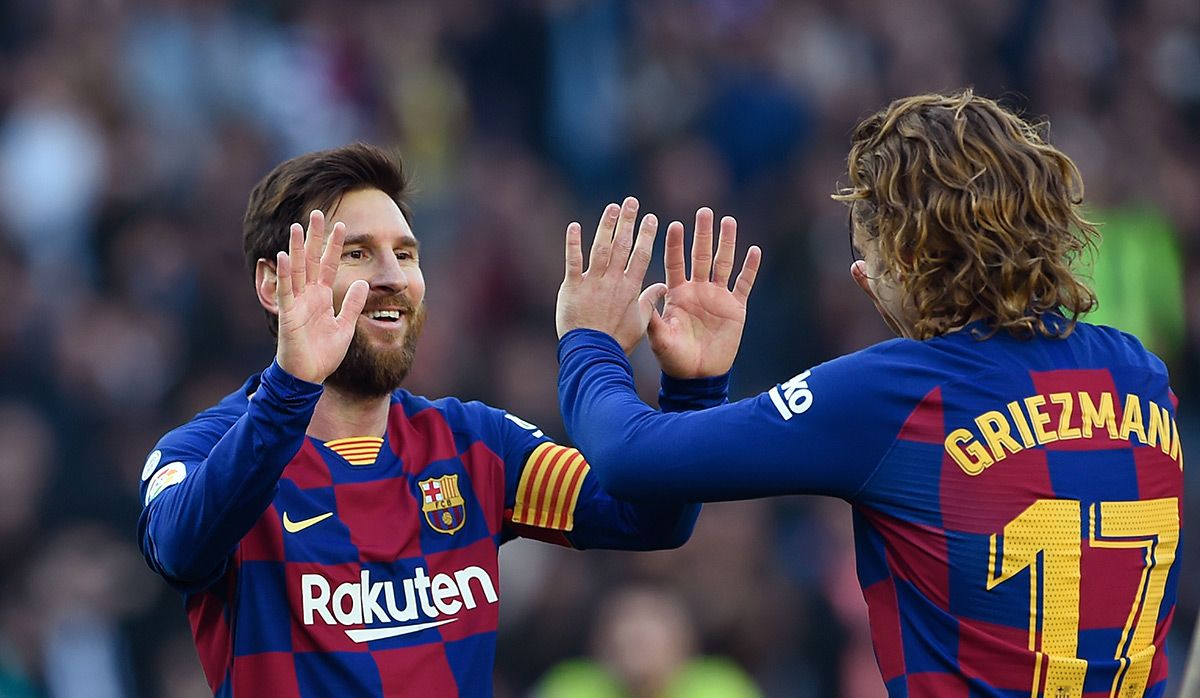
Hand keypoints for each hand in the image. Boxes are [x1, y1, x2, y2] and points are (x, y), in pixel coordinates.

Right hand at [274, 210, 368, 382]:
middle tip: (318, 213)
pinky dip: (284, 274)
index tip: (341, 224)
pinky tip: (284, 256)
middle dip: (315, 238)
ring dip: (297, 249)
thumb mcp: (346, 325)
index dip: (335, 246)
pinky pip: (286, 291)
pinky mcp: (288, 314)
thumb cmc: (324, 353)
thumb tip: (364, 283)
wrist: (309, 376)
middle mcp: (308, 295)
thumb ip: (354, 304)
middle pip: (312, 260)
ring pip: (297, 270)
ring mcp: (297, 303)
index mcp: (323, 297)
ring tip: (298, 227)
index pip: (330, 265)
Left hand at [557, 197, 659, 352]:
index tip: (650, 217)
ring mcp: (592, 282)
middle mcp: (613, 281)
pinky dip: (573, 243)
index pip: (641, 255)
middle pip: (622, 245)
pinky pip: (572, 261)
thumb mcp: (640, 322)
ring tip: (612, 207)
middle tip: (631, 202)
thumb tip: (664, 286)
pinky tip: (574, 226)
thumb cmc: (617, 340)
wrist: (592, 353)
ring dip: (606, 226)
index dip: (646, 235)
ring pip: (601, 248)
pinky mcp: (572, 287)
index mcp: (630, 288)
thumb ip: (650, 301)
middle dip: (628, 222)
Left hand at [643, 208, 760, 377]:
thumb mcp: (660, 337)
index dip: (675, 245)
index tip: (674, 225)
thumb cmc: (674, 358)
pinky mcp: (736, 308)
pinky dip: (750, 268)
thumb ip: (654, 318)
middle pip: (701, 256)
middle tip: (704, 212)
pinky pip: (744, 284)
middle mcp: (698, 290)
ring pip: (724, 264)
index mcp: (678, 293)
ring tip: (728, 221)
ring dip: (727, 243)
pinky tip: (754, 250)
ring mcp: (718, 297)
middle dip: (702, 234)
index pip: (675, 262)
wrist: (698, 376)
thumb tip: (644, 297)